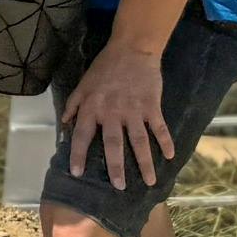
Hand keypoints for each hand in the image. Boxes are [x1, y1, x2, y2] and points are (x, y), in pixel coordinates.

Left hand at [63, 45, 170, 186]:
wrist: (132, 49)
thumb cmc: (105, 67)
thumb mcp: (83, 84)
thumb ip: (73, 105)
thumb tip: (65, 125)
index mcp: (92, 108)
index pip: (82, 136)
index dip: (78, 155)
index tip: (77, 173)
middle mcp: (112, 112)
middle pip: (113, 144)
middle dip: (116, 167)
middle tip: (119, 187)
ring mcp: (134, 110)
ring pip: (139, 142)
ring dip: (145, 163)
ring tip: (150, 181)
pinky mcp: (152, 106)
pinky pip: (160, 128)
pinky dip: (166, 142)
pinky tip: (171, 156)